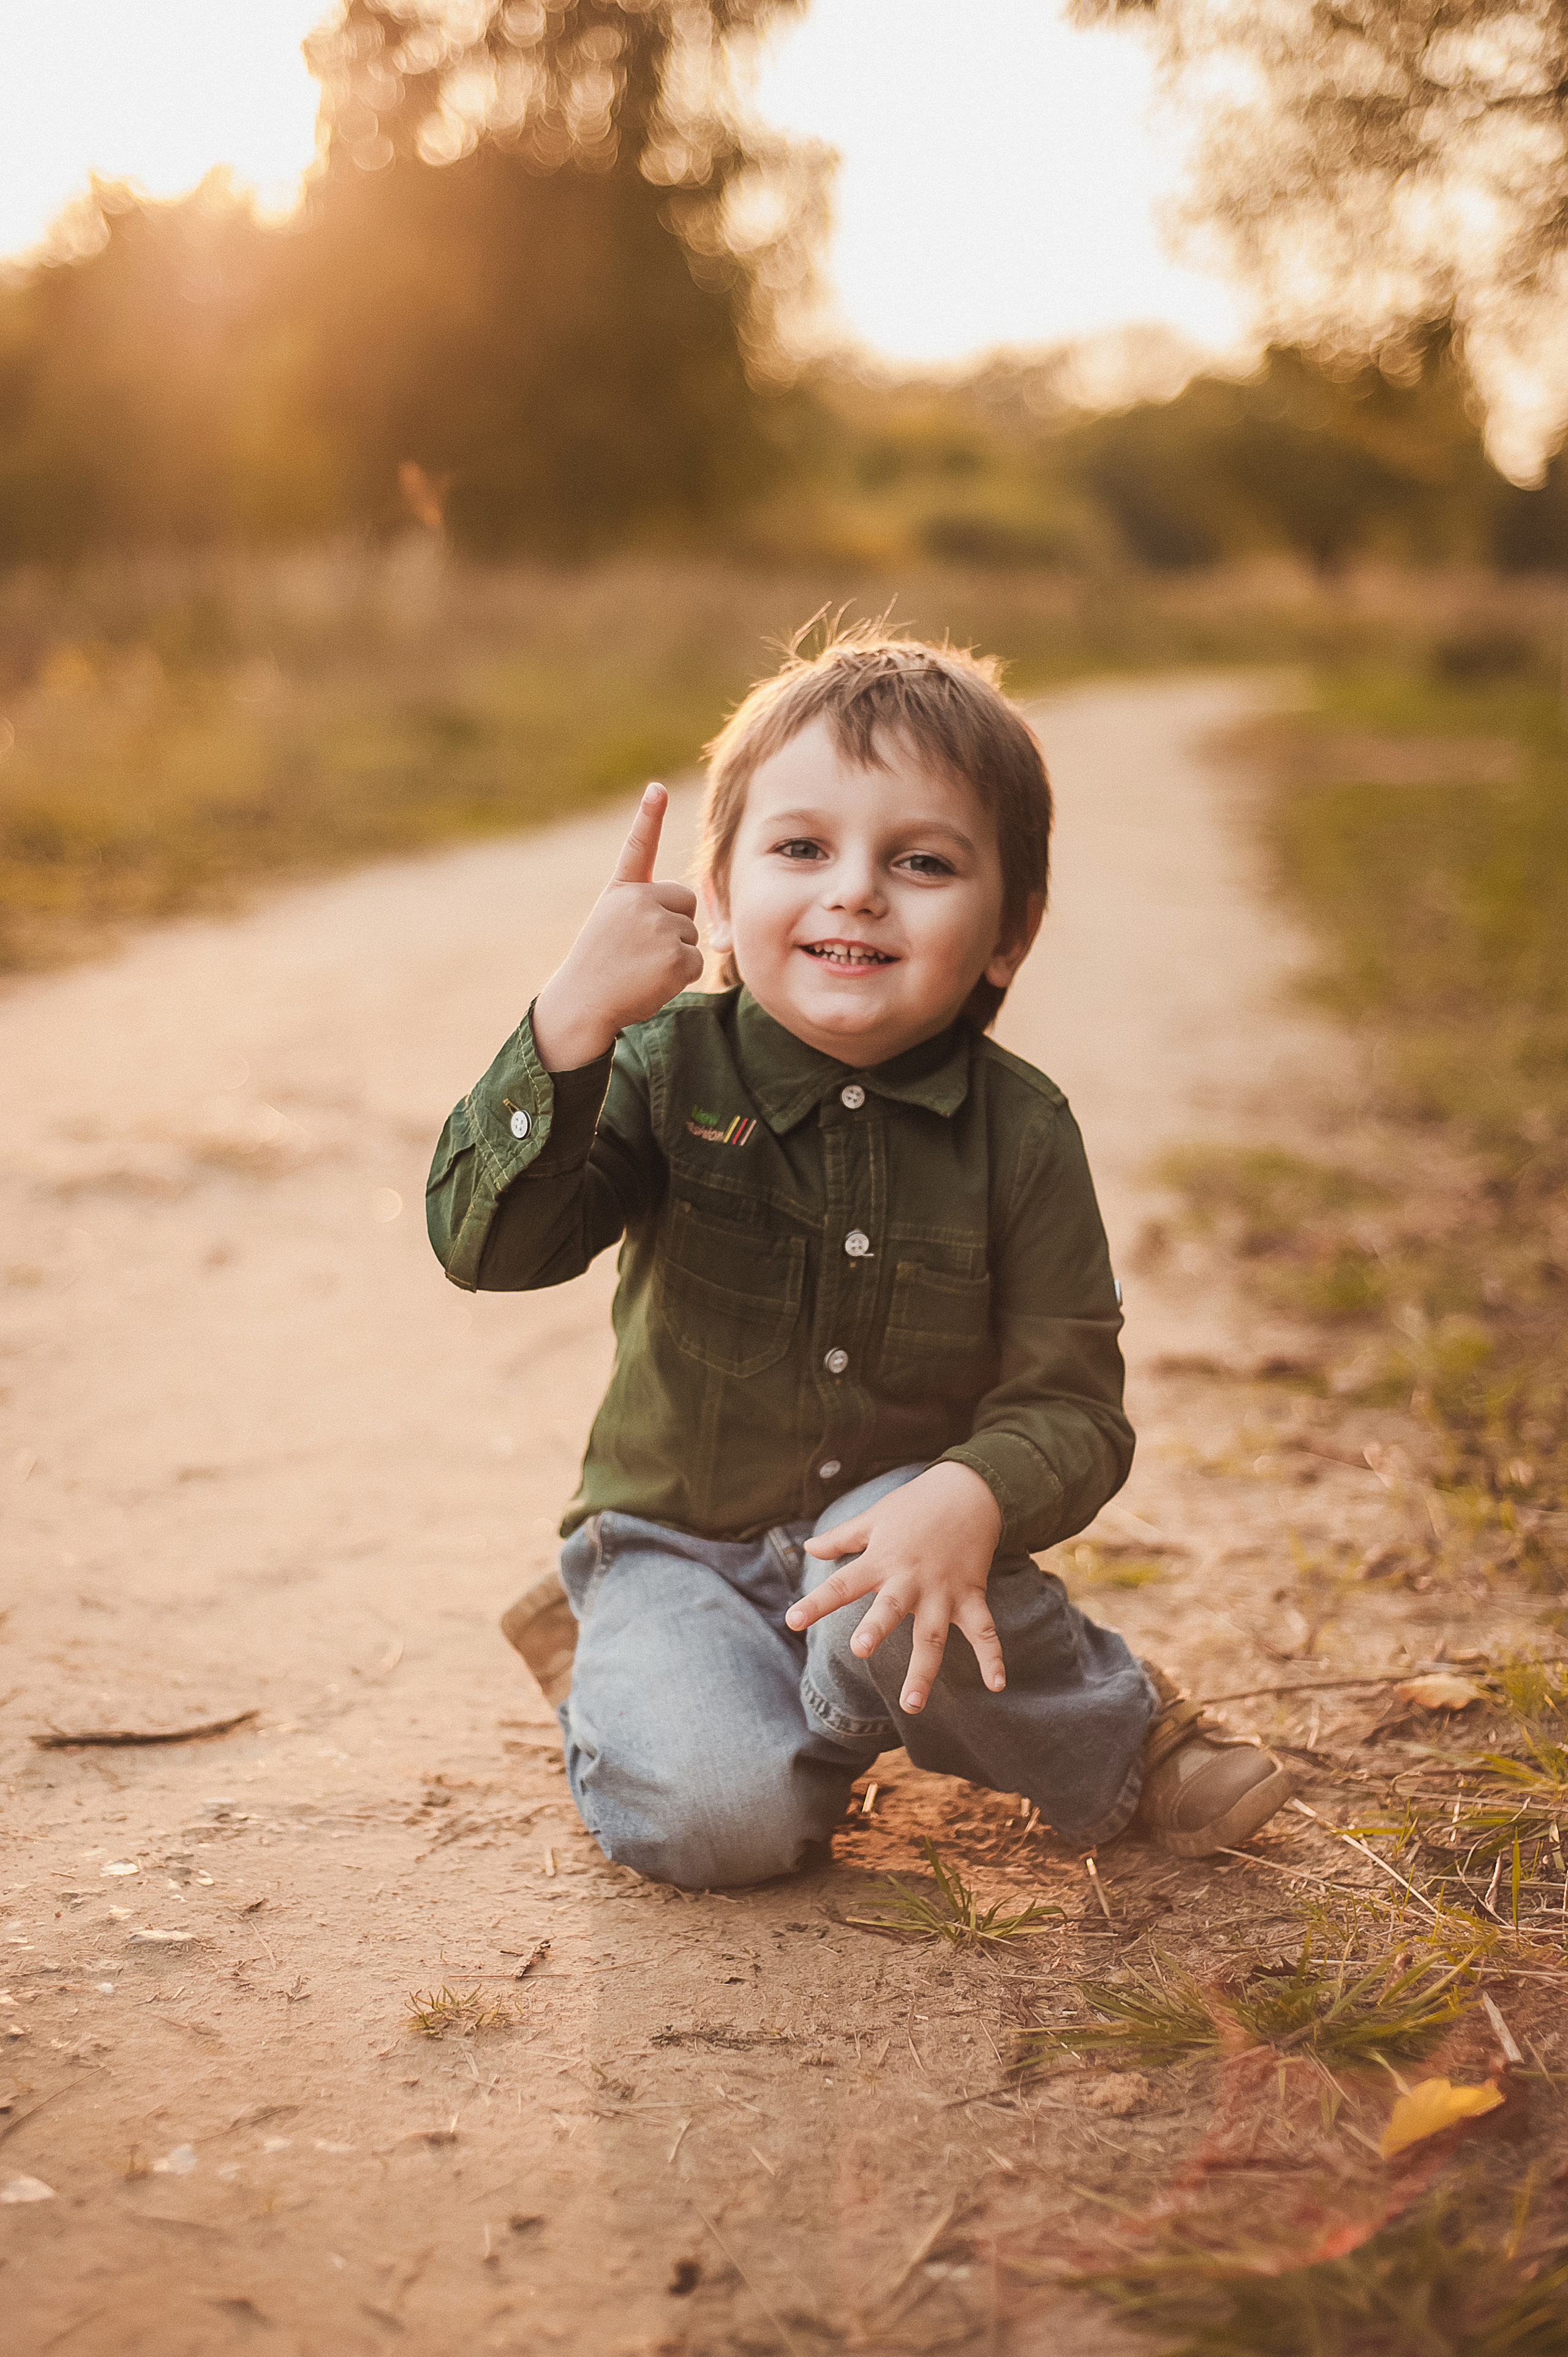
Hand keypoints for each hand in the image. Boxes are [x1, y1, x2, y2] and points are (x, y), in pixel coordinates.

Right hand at [532, 784, 704, 1070]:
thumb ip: (645, 910)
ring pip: (692, 935)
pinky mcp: (674, 955)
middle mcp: (639, 902)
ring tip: (641, 968)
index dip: (648, 816)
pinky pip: (697, 962)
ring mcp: (658, 927)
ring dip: (675, 955)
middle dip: (675, 924)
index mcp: (622, 891)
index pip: (637, 847)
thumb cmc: (600, 967)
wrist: (583, 1003)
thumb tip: (686, 912)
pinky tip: (652, 981)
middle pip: (686, 902)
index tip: (657, 788)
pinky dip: (680, 977)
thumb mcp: (613, 925)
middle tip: (642, 950)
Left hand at [785, 1463, 1004, 1712]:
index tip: (792, 1621)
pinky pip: (984, 1630)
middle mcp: (911, 1579)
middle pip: (891, 1609)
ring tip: (911, 1704)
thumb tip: (809, 1548)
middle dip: (876, 1629)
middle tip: (860, 1650)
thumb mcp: (875, 1517)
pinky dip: (991, 1657)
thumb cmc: (916, 1504)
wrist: (970, 1490)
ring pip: (932, 1635)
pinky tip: (996, 1684)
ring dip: (923, 1670)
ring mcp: (943, 1590)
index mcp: (882, 1560)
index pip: (842, 1584)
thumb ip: (842, 1538)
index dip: (816, 1603)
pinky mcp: (972, 1595)